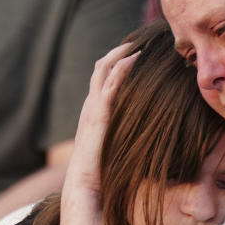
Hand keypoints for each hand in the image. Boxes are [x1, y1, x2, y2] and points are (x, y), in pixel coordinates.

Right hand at [65, 42, 139, 195]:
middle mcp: (90, 105)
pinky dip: (122, 66)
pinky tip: (136, 57)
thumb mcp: (112, 150)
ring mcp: (93, 107)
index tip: (136, 54)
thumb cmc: (100, 174)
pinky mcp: (99, 113)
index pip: (102, 78)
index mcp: (93, 112)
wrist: (85, 185)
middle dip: (119, 50)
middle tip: (139, 40)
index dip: (117, 63)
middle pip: (101, 66)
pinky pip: (111, 82)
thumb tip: (139, 141)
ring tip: (139, 42)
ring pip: (104, 67)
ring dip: (121, 52)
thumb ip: (120, 139)